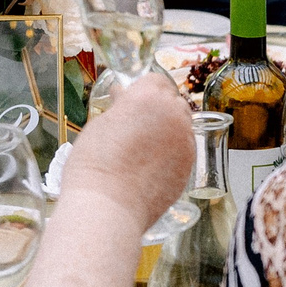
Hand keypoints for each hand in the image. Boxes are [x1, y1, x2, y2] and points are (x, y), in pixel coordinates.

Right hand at [60, 72, 193, 230]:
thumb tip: (124, 98)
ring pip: (181, 126)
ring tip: (144, 149)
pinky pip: (183, 150)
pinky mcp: (190, 166)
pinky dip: (172, 153)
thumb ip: (120, 108)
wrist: (108, 206)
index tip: (132, 103)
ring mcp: (185, 141)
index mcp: (148, 97)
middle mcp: (173, 115)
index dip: (143, 91)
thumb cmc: (95, 165)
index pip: (156, 80)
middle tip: (138, 127)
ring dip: (168, 131)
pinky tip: (151, 166)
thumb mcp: (100, 125)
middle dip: (159, 109)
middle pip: (173, 102)